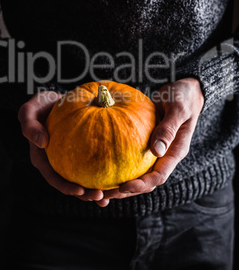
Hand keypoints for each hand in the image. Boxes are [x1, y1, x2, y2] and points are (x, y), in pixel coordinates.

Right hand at [18, 91, 103, 201]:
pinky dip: (104, 170)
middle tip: (101, 197)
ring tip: (114, 193)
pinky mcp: (81, 151)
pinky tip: (119, 173)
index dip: (66, 187)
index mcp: (42, 158)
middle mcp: (56, 162)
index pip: (53, 178)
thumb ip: (30, 126)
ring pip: (84, 178)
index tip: (79, 191)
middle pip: (71, 184)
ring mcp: (69, 158)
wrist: (51, 100)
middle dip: (86, 194)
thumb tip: (41, 142)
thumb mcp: (29, 111)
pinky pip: (93, 162)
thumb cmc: (38, 105)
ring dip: (98, 188)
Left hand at [96, 78, 203, 206]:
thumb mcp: (178, 109)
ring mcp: (157, 150)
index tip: (123, 187)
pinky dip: (120, 164)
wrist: (185, 90)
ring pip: (138, 172)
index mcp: (175, 151)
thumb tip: (156, 151)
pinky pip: (133, 157)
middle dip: (127, 190)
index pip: (159, 176)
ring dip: (121, 183)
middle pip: (146, 181)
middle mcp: (166, 155)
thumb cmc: (183, 97)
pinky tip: (102, 165)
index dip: (141, 184)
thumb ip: (168, 129)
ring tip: (100, 189)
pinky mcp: (148, 143)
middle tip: (105, 195)